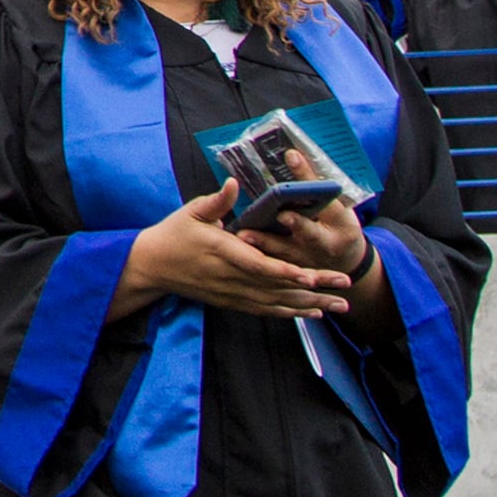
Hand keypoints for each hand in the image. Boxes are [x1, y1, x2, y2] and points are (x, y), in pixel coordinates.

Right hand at [115, 183, 353, 319]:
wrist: (151, 267)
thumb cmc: (172, 235)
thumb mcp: (190, 212)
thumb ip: (216, 201)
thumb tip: (232, 182)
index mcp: (223, 252)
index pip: (260, 266)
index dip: (288, 272)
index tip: (313, 275)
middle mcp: (231, 278)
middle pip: (278, 288)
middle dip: (315, 289)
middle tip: (345, 286)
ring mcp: (232, 293)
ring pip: (276, 303)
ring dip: (309, 305)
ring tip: (339, 306)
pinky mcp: (231, 302)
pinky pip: (265, 310)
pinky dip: (290, 312)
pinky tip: (311, 313)